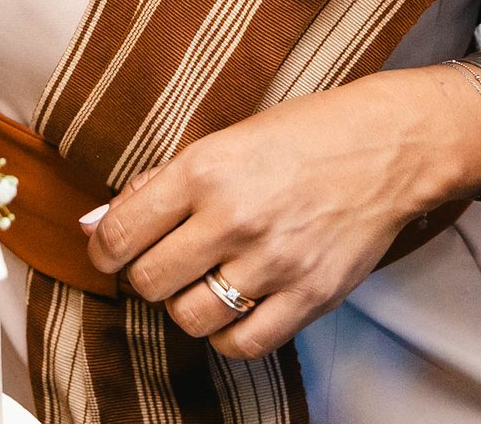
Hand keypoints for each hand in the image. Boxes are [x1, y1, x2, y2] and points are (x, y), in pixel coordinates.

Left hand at [81, 68, 480, 360]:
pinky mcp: (310, 295)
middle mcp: (234, 218)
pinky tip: (233, 309)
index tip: (111, 253)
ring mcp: (274, 261)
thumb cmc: (300, 137)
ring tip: (201, 283)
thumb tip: (95, 224)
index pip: (120, 234)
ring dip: (184, 306)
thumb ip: (156, 186)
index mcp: (204, 171)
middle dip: (145, 277)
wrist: (385, 146)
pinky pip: (244, 343)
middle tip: (163, 263)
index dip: (103, 252)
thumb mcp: (221, 142)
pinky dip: (227, 335)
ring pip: (190, 318)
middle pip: (149, 282)